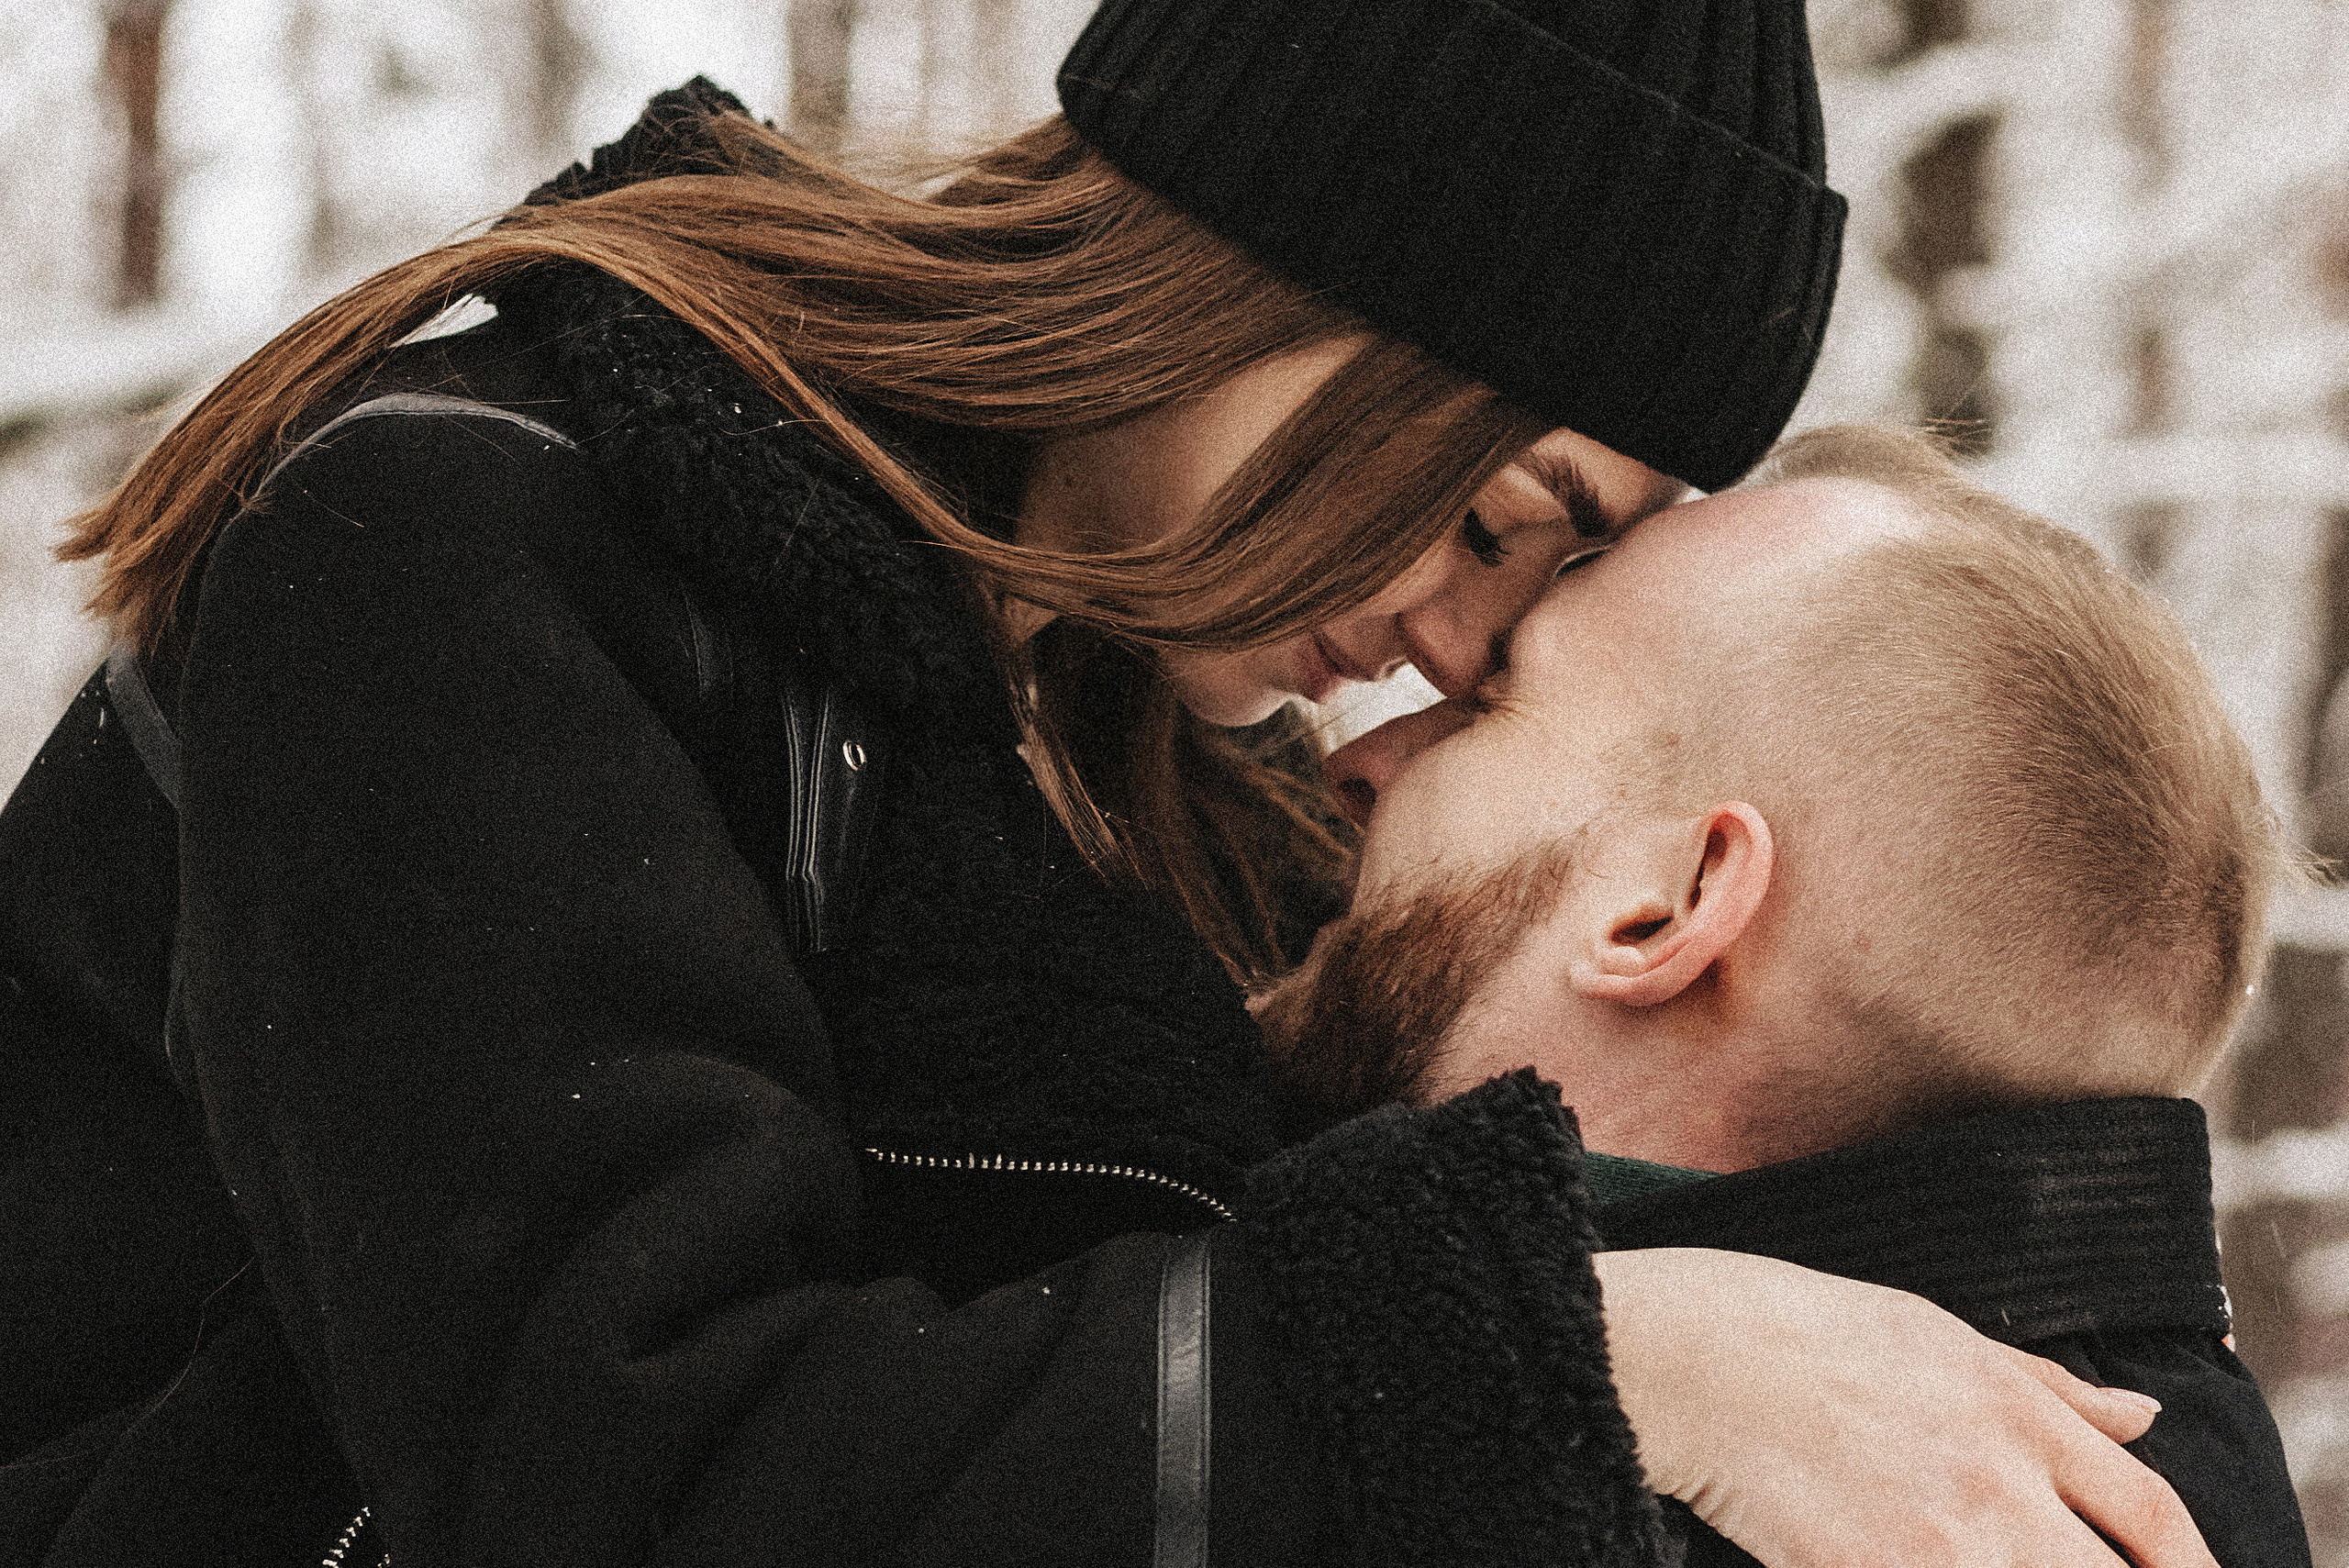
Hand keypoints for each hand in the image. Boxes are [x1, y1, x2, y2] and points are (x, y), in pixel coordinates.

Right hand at [1592, 1247, 2215, 1567]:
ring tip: (1976, 1560)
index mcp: (2017, 1412)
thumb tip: (2144, 1416)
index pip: (2153, 1514)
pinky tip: (1926, 1567)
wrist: (1689, 1357)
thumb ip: (2047, 1386)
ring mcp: (1938, 1544)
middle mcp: (1997, 1483)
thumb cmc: (1800, 1326)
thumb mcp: (1936, 1331)